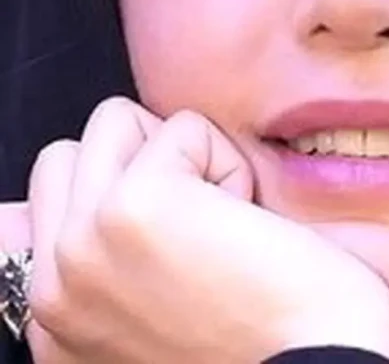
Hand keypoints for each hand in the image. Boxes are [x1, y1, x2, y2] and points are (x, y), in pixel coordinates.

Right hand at [0, 97, 388, 363]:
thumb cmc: (267, 338)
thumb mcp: (155, 308)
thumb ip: (108, 259)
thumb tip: (90, 191)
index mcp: (55, 318)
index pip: (50, 200)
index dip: (125, 191)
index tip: (182, 240)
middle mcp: (53, 285)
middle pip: (75, 151)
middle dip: (146, 162)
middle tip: (203, 230)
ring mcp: (83, 244)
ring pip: (115, 121)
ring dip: (184, 157)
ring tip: (223, 227)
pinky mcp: (135, 206)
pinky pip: (183, 127)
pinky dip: (228, 161)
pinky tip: (247, 227)